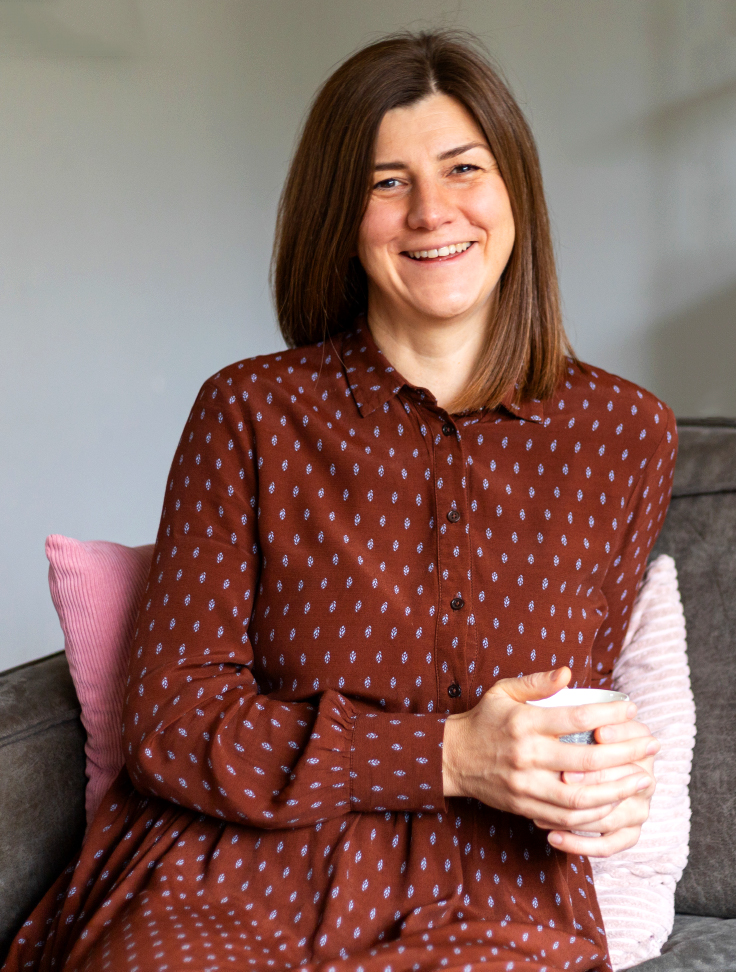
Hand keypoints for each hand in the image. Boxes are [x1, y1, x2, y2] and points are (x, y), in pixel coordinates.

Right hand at [441, 668, 658, 839]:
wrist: (452, 758)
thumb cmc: (484, 719)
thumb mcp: (504, 691)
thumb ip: (537, 683)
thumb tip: (569, 673)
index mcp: (524, 722)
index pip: (577, 718)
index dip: (610, 715)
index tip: (632, 711)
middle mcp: (527, 755)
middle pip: (587, 758)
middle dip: (626, 753)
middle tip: (652, 747)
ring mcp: (526, 784)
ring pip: (581, 795)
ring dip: (617, 789)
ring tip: (641, 780)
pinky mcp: (525, 806)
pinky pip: (567, 816)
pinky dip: (595, 812)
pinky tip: (614, 802)